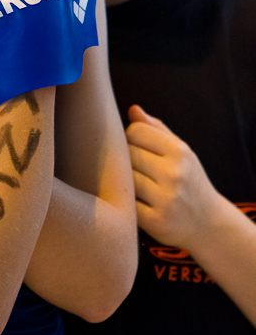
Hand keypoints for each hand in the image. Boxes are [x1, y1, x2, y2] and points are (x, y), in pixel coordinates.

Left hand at [126, 105, 220, 251]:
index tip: (136, 147)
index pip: (135, 131)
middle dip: (127, 159)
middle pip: (127, 154)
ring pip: (124, 178)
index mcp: (179, 152)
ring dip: (125, 181)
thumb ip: (156, 129)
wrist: (210, 225)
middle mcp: (174, 174)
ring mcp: (165, 199)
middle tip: (136, 168)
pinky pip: (126, 203)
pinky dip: (127, 202)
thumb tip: (133, 109)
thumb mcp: (181, 151)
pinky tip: (138, 203)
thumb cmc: (189, 181)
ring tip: (136, 185)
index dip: (130, 138)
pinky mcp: (155, 222)